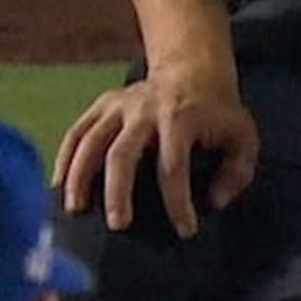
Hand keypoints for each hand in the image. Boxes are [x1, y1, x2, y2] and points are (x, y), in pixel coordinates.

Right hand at [54, 68, 259, 238]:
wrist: (192, 70)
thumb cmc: (217, 114)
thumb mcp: (242, 137)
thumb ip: (237, 171)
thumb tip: (214, 202)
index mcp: (181, 118)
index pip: (174, 165)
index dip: (178, 200)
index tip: (184, 230)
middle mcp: (145, 109)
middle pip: (122, 152)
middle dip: (117, 190)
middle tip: (117, 225)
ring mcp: (119, 105)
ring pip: (91, 140)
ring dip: (80, 176)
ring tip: (75, 210)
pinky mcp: (102, 104)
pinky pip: (77, 131)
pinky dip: (64, 158)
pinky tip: (57, 187)